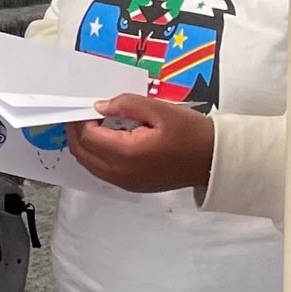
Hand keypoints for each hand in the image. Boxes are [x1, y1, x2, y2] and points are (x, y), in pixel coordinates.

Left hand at [67, 95, 214, 193]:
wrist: (214, 160)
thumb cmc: (191, 133)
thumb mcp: (160, 110)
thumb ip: (126, 105)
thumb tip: (99, 106)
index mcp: (126, 153)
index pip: (87, 136)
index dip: (81, 119)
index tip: (86, 106)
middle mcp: (120, 173)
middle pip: (81, 152)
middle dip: (76, 132)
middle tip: (82, 114)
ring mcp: (125, 183)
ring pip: (88, 164)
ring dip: (84, 144)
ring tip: (93, 124)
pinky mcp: (131, 186)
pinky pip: (101, 172)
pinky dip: (95, 156)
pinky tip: (106, 140)